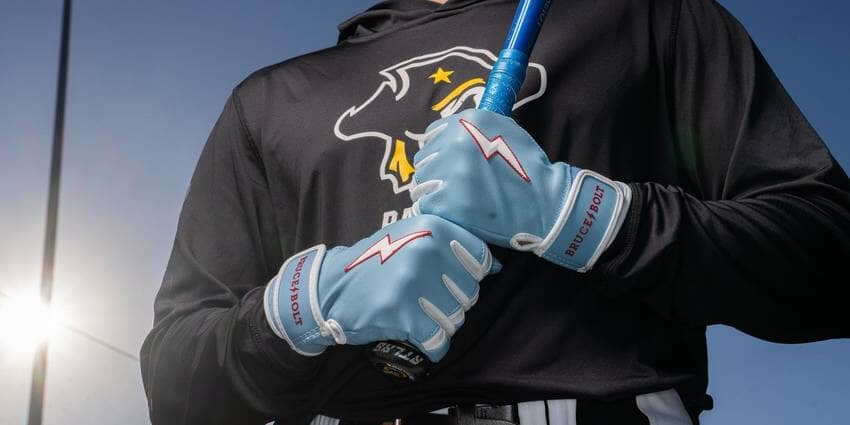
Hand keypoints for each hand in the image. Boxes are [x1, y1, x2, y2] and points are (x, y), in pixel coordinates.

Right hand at [263, 214, 499, 361]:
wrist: (329, 290)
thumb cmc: (375, 265)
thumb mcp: (411, 238)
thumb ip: (450, 246)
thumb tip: (496, 266)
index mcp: (433, 227)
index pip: (480, 261)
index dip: (466, 278)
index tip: (444, 282)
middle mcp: (426, 249)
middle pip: (469, 293)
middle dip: (450, 304)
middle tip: (422, 301)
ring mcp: (413, 280)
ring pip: (455, 319)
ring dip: (438, 325)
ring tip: (414, 315)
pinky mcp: (401, 311)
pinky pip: (437, 341)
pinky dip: (430, 346)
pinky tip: (414, 335)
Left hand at [411, 109, 630, 271]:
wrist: (545, 203)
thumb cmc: (527, 169)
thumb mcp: (505, 130)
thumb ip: (474, 128)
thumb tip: (449, 133)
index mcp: (467, 122)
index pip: (432, 135)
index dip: (439, 151)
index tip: (448, 163)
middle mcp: (455, 143)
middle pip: (424, 159)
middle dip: (435, 172)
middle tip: (452, 186)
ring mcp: (448, 173)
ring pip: (421, 182)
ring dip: (433, 192)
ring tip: (452, 200)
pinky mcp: (445, 202)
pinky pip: (426, 204)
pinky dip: (436, 210)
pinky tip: (453, 212)